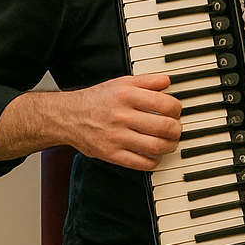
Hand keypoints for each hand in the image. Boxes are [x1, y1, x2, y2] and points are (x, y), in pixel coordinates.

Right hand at [60, 74, 182, 170]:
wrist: (67, 117)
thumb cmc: (97, 99)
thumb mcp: (121, 83)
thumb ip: (147, 81)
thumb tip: (168, 81)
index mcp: (127, 95)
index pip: (166, 104)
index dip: (177, 109)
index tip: (176, 111)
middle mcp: (121, 116)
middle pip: (164, 127)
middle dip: (176, 130)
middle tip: (176, 129)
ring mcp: (115, 137)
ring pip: (155, 146)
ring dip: (170, 146)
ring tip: (169, 142)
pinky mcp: (110, 154)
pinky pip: (140, 163)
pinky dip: (154, 161)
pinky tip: (155, 155)